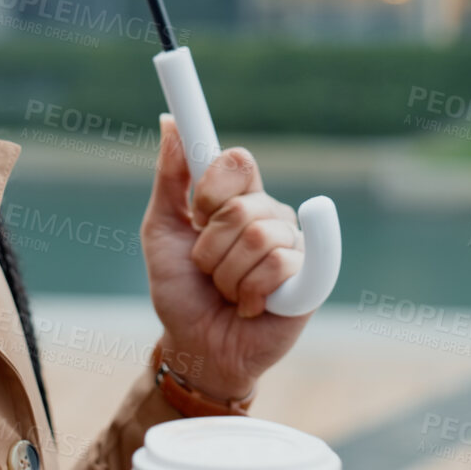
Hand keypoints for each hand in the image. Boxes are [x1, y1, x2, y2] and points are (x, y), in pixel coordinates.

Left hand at [140, 112, 313, 402]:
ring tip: (228, 293)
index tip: (196, 214)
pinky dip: (252, 291)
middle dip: (210, 248)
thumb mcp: (160, 231)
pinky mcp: (310, 278)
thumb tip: (168, 123)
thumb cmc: (180, 290)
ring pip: (258, 238)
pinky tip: (251, 305)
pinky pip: (280, 265)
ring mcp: (293, 245)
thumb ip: (170, 178)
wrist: (195, 346)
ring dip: (227, 276)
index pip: (236, 162)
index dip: (212, 188)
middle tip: (208, 271)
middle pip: (242, 207)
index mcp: (239, 198)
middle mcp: (271, 215)